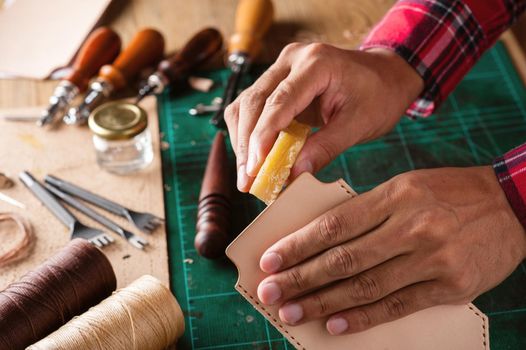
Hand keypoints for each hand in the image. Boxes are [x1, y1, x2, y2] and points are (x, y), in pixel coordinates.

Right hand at [224, 43, 422, 191]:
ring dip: (243, 142)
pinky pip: (251, 108)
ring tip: (248, 176)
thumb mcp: (359, 124)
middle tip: (247, 180)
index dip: (263, 135)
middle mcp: (291, 60)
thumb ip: (326, 147)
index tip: (256, 168)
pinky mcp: (275, 82)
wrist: (385, 76)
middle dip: (247, 144)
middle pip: (254, 101)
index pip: (279, 100)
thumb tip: (294, 174)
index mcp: (317, 62)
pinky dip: (249, 135)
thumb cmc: (378, 95)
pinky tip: (255, 159)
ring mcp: (280, 69)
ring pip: (245, 105)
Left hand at [256, 166, 525, 334]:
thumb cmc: (448, 193)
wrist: (510, 204)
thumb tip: (320, 239)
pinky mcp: (451, 285)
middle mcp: (411, 226)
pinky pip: (399, 305)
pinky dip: (364, 317)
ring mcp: (432, 258)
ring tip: (294, 312)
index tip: (270, 260)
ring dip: (324, 303)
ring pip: (366, 286)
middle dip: (301, 278)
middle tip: (270, 291)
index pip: (334, 225)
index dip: (298, 245)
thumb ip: (367, 211)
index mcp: (395, 195)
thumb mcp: (406, 187)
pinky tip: (336, 325)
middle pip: (344, 258)